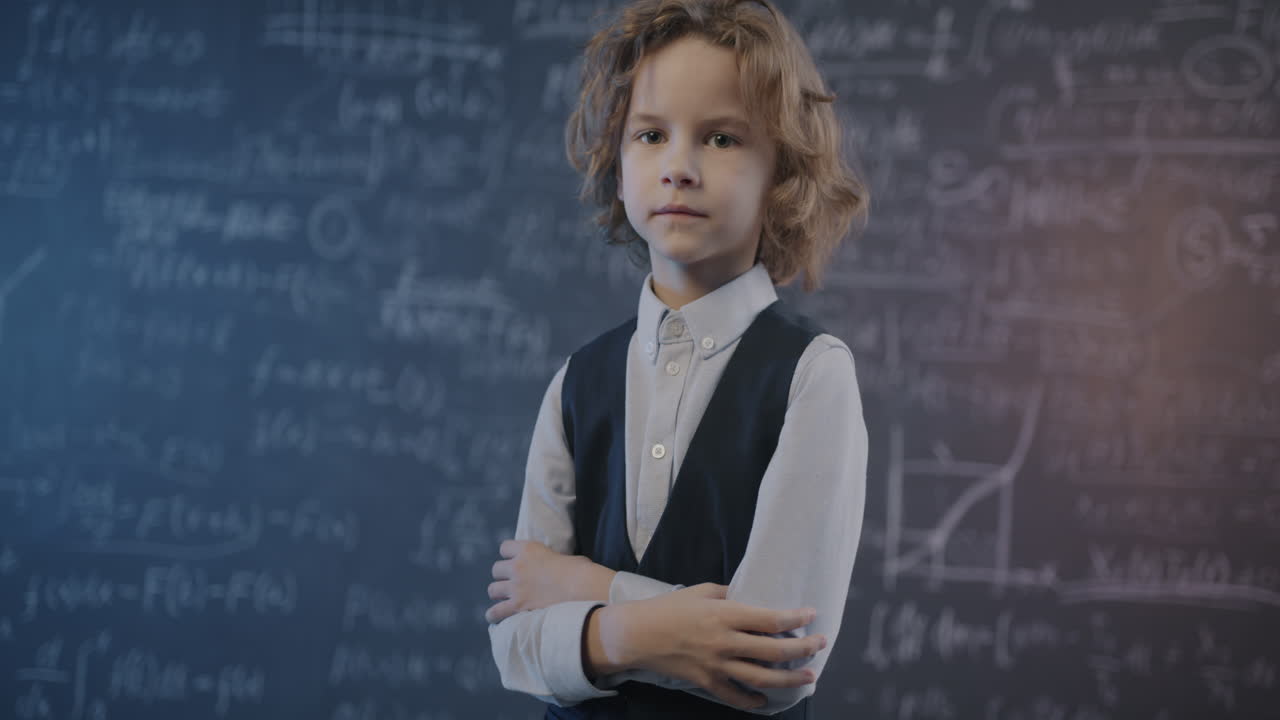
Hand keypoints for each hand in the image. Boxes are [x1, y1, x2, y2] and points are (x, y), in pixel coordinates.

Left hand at [486, 539, 587, 622]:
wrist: (582, 588)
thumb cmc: (579, 571)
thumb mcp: (564, 556)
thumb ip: (552, 560)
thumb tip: (558, 568)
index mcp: (528, 549)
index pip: (504, 547)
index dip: (509, 555)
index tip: (516, 560)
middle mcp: (518, 566)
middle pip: (496, 569)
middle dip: (503, 575)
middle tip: (514, 582)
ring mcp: (516, 587)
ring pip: (492, 589)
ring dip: (499, 593)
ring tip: (506, 598)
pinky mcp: (517, 606)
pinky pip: (495, 611)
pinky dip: (494, 615)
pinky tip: (496, 617)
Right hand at [614, 583, 824, 709]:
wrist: (636, 635)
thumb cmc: (668, 608)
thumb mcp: (701, 591)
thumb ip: (730, 595)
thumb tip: (753, 596)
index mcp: (724, 615)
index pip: (770, 619)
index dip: (796, 618)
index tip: (812, 615)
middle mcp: (724, 642)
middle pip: (774, 652)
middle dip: (803, 649)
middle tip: (820, 645)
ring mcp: (716, 666)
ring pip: (762, 678)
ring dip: (789, 679)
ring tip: (808, 676)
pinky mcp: (706, 682)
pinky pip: (735, 696)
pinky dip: (753, 700)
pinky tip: (766, 699)